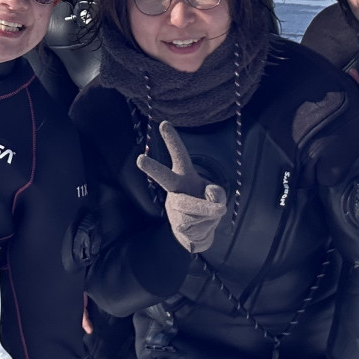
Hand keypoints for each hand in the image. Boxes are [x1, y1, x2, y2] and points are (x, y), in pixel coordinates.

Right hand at [137, 121, 227, 252]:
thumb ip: (218, 192)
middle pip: (165, 178)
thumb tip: (210, 193)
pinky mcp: (177, 224)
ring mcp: (174, 206)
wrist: (197, 234)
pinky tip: (201, 225)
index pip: (179, 155)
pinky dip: (207, 224)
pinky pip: (197, 222)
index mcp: (185, 175)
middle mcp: (175, 188)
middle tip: (140, 159)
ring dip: (208, 211)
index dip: (172, 140)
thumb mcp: (218, 195)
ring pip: (194, 206)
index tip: (163, 123)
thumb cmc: (207, 207)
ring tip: (210, 214)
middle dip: (153, 168)